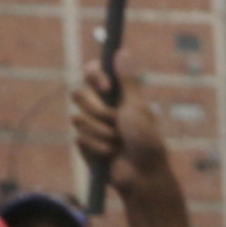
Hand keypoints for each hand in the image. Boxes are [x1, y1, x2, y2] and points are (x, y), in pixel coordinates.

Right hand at [71, 54, 178, 203]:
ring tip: (118, 142)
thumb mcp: (137, 107)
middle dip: (97, 109)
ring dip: (102, 131)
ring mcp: (92, 126)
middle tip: (116, 121)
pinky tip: (111, 154)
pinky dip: (98, 146)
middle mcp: (102, 107)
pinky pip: (79, 137)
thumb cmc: (146, 141)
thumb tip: (122, 51)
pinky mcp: (85, 143)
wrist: (142, 176)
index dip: (94, 76)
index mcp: (117, 95)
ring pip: (78, 117)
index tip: (106, 86)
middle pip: (78, 93)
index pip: (92, 73)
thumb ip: (127, 80)